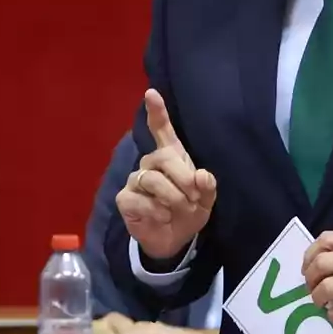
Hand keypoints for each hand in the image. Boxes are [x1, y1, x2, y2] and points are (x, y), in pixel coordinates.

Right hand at [116, 89, 216, 260]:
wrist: (173, 240)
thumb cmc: (188, 211)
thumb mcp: (205, 201)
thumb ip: (207, 187)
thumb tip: (201, 175)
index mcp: (171, 156)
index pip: (162, 130)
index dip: (157, 112)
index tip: (151, 93)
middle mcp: (150, 163)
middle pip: (163, 158)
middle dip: (183, 179)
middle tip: (193, 198)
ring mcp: (135, 180)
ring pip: (152, 180)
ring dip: (172, 198)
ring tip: (178, 210)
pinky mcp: (125, 198)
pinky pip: (140, 200)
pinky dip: (156, 211)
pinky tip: (161, 217)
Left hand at [302, 232, 332, 329]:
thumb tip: (327, 259)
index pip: (327, 239)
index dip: (311, 253)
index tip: (308, 266)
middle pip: (322, 264)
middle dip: (310, 278)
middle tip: (312, 287)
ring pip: (327, 288)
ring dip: (318, 298)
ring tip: (321, 302)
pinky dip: (332, 315)